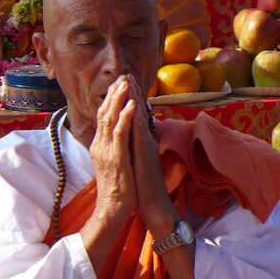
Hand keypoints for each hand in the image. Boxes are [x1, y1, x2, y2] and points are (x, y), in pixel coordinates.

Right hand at [89, 76, 136, 228]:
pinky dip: (125, 117)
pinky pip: (120, 134)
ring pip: (110, 119)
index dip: (111, 99)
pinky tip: (131, 105)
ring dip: (119, 99)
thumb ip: (116, 147)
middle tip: (123, 76)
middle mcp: (100, 145)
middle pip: (104, 113)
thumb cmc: (120, 188)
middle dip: (114, 93)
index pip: (104, 117)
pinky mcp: (116, 158)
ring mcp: (107, 151)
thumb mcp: (116, 163)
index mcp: (101, 146)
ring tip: (126, 83)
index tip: (119, 84)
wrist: (114, 209)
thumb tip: (122, 135)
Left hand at [126, 77, 176, 235]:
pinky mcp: (144, 157)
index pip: (137, 116)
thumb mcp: (141, 162)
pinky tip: (131, 107)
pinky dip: (134, 119)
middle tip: (126, 72)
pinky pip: (138, 134)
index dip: (132, 98)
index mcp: (143, 142)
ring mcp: (146, 148)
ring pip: (139, 119)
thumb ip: (140, 147)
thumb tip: (137, 135)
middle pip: (139, 112)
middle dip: (132, 92)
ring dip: (134, 99)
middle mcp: (146, 141)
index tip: (126, 81)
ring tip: (128, 80)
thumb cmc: (145, 186)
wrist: (154, 205)